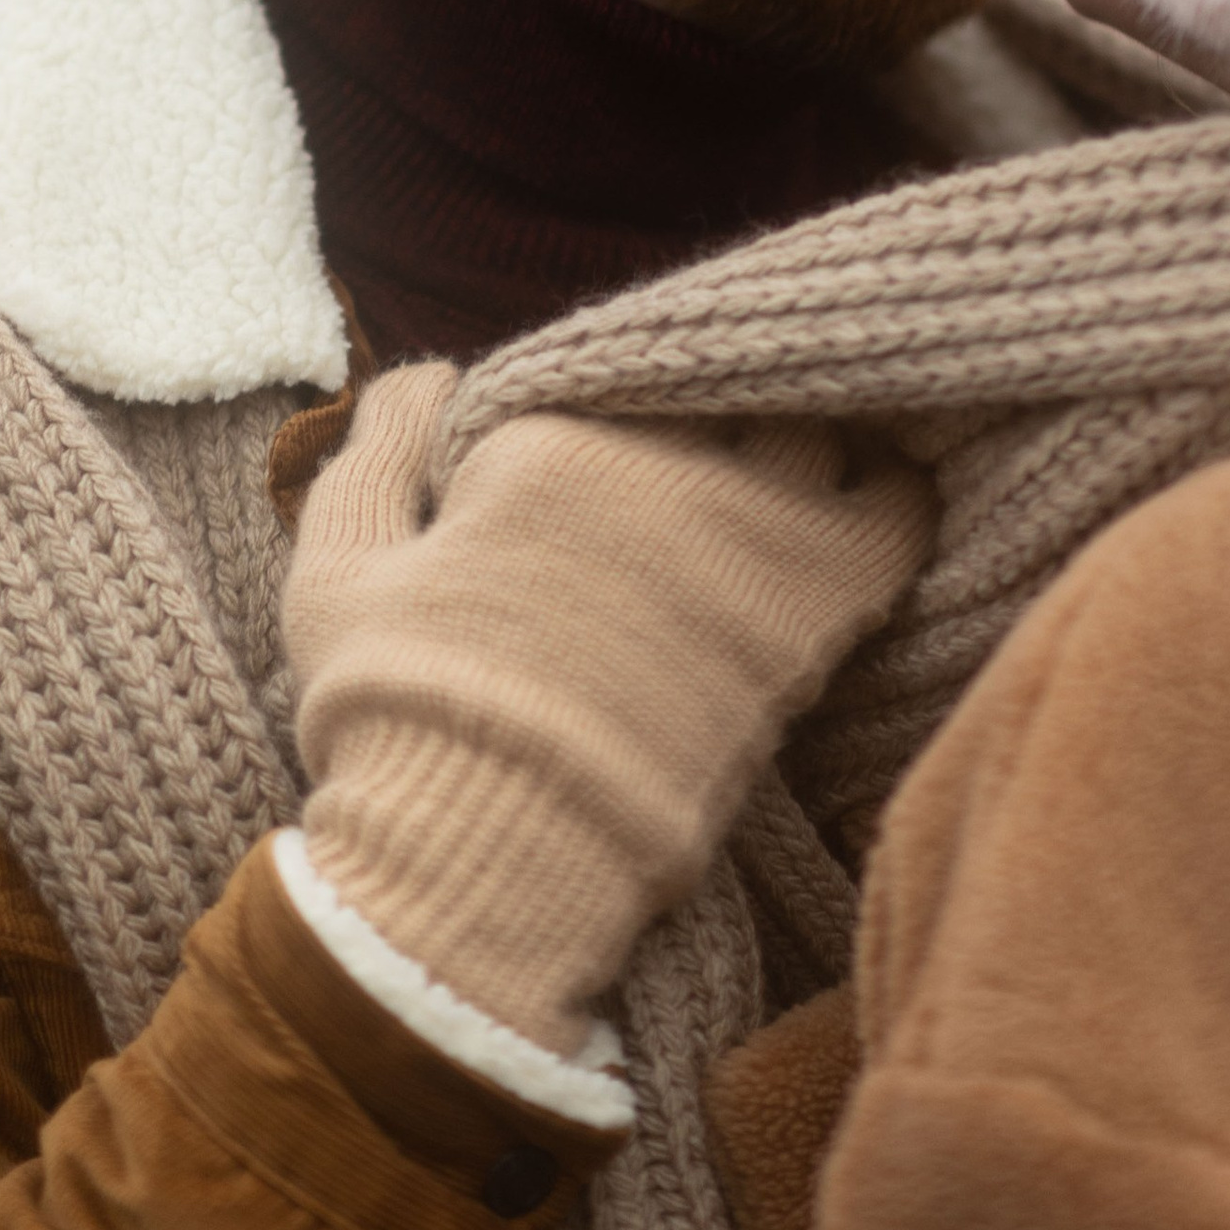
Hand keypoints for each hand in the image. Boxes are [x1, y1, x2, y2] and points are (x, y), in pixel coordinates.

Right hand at [282, 367, 932, 1052]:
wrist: (485, 859)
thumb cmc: (396, 719)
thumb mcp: (335, 568)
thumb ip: (378, 448)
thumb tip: (431, 369)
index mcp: (548, 436)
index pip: (596, 375)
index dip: (591, 427)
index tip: (580, 483)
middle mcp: (662, 459)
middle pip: (716, 386)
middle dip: (702, 413)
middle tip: (686, 469)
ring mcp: (748, 527)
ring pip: (811, 425)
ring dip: (799, 437)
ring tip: (778, 474)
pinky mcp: (812, 607)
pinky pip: (894, 508)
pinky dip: (886, 492)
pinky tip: (860, 505)